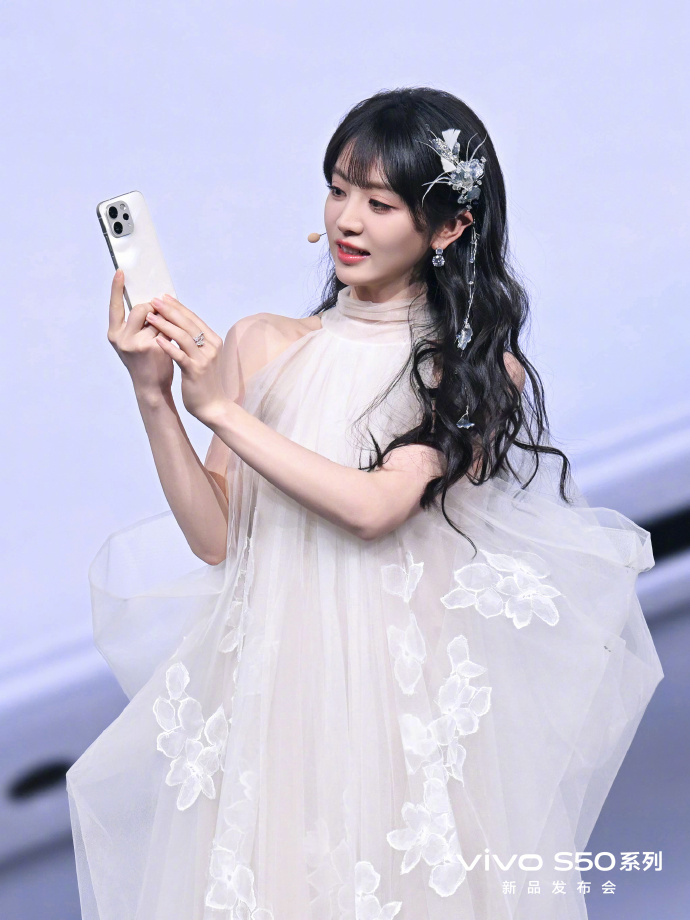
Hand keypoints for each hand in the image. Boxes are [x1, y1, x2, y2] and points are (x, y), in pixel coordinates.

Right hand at [107, 270, 173, 395]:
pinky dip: (172, 332)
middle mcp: (122, 338)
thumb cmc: (145, 361)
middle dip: (154, 309)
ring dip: (164, 322)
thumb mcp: (134, 341)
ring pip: (157, 317)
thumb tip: (153, 301)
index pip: (115, 306)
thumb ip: (138, 324)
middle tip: (160, 318)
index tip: (121, 271)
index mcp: (114, 334)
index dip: (116, 288)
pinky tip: (170, 344)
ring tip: (164, 336)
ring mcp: (137, 343)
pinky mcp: (153, 348)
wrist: (152, 387)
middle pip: (141, 308)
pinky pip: (167, 329)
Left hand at [144, 293, 225, 425]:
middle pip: (188, 323)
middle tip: (154, 300)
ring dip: (165, 324)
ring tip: (150, 316)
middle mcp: (210, 347)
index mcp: (213, 341)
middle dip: (170, 310)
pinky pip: (180, 355)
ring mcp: (204, 359)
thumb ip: (194, 342)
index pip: (193, 318)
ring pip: (183, 336)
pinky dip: (168, 346)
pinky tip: (156, 339)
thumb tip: (177, 325)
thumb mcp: (202, 357)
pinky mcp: (195, 371)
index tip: (163, 297)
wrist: (213, 406)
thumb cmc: (204, 382)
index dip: (177, 306)